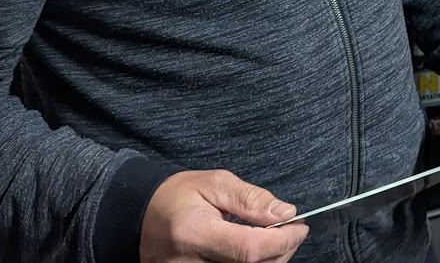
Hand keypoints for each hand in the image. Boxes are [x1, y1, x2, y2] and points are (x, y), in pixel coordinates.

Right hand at [140, 169, 307, 262]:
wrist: (140, 216)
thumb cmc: (176, 197)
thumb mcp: (215, 184)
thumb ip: (251, 199)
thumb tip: (285, 213)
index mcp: (195, 234)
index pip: (250, 248)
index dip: (282, 241)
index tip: (299, 227)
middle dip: (281, 251)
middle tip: (290, 231)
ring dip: (269, 260)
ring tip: (274, 239)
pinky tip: (257, 252)